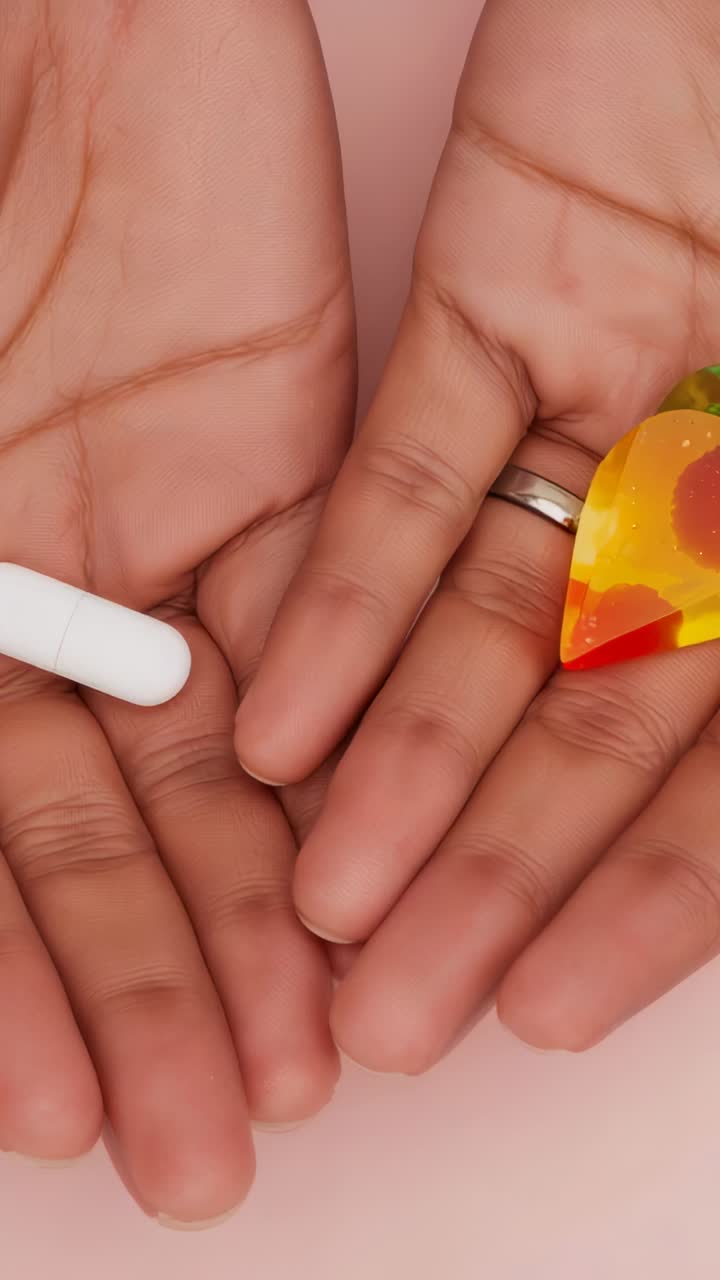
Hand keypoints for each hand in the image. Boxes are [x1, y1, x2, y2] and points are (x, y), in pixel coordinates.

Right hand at [0, 0, 352, 1221]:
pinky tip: (351, 884)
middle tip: (202, 1152)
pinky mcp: (301, 472)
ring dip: (263, 920)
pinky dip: (339, 756)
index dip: (6, 976)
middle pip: (109, 836)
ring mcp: (180, 548)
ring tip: (302, 1072)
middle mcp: (55, 604)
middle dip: (151, 993)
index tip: (52, 1115)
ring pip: (236, 771)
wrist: (56, 27)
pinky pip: (330, 636)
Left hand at [235, 0, 719, 1070]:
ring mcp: (594, 419)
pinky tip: (279, 731)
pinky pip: (408, 479)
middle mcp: (703, 510)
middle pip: (582, 726)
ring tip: (324, 913)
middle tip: (402, 1016)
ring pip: (480, 629)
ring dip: (400, 771)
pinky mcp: (488, 319)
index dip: (649, 899)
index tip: (553, 1009)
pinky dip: (344, 600)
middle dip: (494, 873)